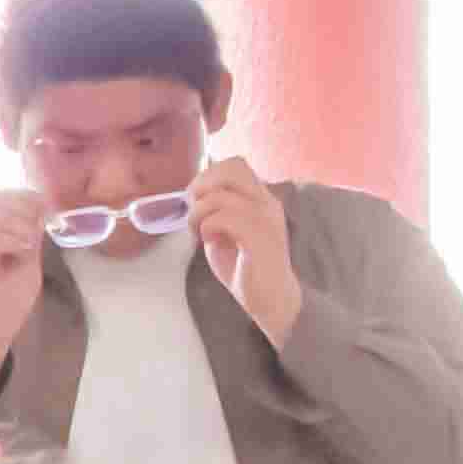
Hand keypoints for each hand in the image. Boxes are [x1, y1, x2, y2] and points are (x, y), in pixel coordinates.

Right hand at [0, 189, 55, 372]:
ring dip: (21, 225)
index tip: (45, 204)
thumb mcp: (28, 262)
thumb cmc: (9, 301)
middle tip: (42, 222)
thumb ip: (31, 237)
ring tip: (32, 243)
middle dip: (25, 206)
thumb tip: (40, 211)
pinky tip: (27, 249)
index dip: (22, 194)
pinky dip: (14, 239)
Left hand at [196, 154, 305, 341]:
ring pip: (220, 196)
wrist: (271, 299)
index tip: (196, 200)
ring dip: (199, 213)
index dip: (208, 176)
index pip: (235, 164)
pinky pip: (224, 218)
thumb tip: (191, 194)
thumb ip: (214, 211)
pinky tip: (210, 241)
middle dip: (201, 187)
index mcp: (260, 198)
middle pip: (230, 168)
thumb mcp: (225, 231)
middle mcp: (266, 202)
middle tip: (194, 212)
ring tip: (199, 232)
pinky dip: (207, 227)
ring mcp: (265, 218)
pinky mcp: (259, 238)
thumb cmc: (246, 266)